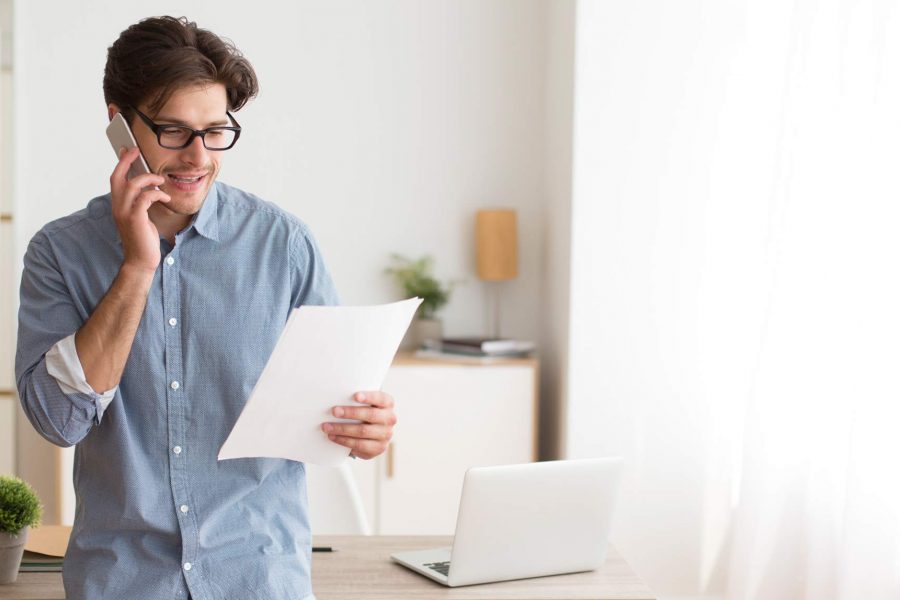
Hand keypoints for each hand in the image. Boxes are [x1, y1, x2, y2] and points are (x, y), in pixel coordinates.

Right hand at [110, 147, 170, 273]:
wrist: (141, 260)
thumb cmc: (143, 238)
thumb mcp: (140, 216)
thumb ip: (140, 202)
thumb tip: (149, 186)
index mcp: (118, 204)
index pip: (115, 178)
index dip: (121, 163)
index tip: (129, 150)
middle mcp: (117, 206)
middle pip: (118, 177)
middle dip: (127, 161)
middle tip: (137, 150)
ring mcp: (125, 213)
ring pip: (133, 185)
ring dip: (149, 179)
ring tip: (161, 181)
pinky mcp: (135, 219)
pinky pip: (145, 198)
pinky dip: (156, 194)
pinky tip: (166, 198)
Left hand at [321, 391, 395, 459]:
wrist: (372, 435)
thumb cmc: (364, 413)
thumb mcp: (365, 404)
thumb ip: (356, 399)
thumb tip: (334, 396)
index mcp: (388, 404)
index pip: (381, 398)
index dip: (369, 397)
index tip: (355, 395)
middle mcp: (390, 419)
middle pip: (371, 415)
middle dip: (351, 413)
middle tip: (334, 411)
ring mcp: (386, 435)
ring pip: (363, 431)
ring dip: (342, 429)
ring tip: (327, 426)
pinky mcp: (378, 448)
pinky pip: (359, 444)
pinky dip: (343, 440)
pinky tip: (333, 436)